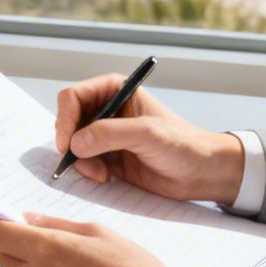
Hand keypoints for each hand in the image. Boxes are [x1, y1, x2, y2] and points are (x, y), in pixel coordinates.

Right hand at [55, 75, 245, 202]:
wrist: (200, 173)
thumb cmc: (182, 145)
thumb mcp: (147, 134)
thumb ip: (110, 134)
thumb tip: (76, 142)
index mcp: (115, 90)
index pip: (73, 97)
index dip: (65, 119)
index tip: (68, 143)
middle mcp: (106, 109)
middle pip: (67, 120)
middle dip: (71, 142)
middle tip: (82, 161)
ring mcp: (105, 134)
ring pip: (72, 143)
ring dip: (80, 160)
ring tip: (101, 172)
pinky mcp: (107, 156)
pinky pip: (82, 161)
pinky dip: (86, 170)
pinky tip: (106, 176)